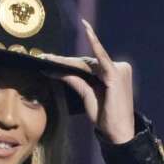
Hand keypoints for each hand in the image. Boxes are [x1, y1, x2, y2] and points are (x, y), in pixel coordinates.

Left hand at [41, 19, 134, 144]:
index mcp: (111, 73)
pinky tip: (87, 32)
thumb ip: (76, 82)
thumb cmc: (104, 116)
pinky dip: (94, 45)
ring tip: (48, 58)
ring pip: (87, 63)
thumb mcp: (87, 96)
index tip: (52, 59)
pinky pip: (100, 59)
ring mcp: (118, 69)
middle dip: (64, 62)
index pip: (87, 65)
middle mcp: (117, 67)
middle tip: (45, 57)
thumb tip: (57, 72)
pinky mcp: (115, 74)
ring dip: (67, 61)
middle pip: (85, 63)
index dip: (68, 62)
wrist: (118, 131)